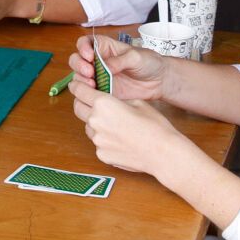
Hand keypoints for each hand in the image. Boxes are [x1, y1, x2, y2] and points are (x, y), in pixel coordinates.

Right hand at [69, 35, 167, 102]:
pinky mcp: (103, 91)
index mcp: (105, 47)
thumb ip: (119, 61)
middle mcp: (99, 61)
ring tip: (92, 84)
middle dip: (79, 65)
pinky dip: (88, 92)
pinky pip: (89, 92)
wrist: (160, 81)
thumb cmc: (149, 62)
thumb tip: (105, 68)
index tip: (89, 56)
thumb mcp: (136, 57)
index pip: (86, 43)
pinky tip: (95, 93)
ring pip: (80, 77)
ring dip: (81, 80)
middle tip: (89, 72)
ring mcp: (100, 77)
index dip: (83, 48)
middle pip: (78, 60)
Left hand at [70, 78, 186, 175]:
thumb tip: (110, 103)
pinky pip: (98, 143)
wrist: (163, 153)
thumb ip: (117, 101)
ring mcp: (97, 140)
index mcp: (103, 104)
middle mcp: (95, 121)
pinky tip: (121, 140)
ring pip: (88, 127)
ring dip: (95, 122)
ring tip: (114, 124)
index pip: (79, 91)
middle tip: (91, 102)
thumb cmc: (154, 126)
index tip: (76, 85)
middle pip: (78, 108)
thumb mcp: (137, 102)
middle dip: (82, 103)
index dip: (77, 86)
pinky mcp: (102, 155)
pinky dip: (105, 139)